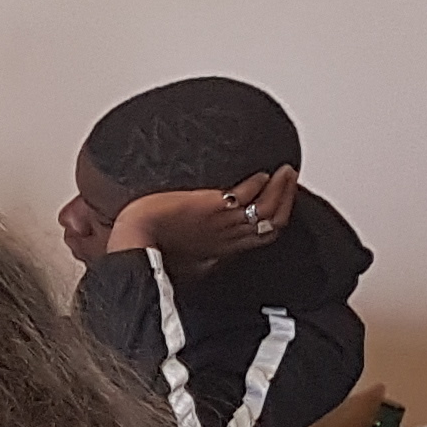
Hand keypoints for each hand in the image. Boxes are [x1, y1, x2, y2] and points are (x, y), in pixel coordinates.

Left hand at [110, 168, 296, 268]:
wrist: (136, 238)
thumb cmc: (153, 247)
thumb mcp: (185, 255)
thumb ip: (201, 250)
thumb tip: (204, 251)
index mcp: (223, 247)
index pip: (264, 235)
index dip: (277, 219)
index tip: (282, 203)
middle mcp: (229, 236)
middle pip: (273, 221)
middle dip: (287, 200)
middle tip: (290, 179)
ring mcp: (224, 222)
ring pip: (268, 208)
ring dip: (282, 188)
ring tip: (286, 171)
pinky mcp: (213, 207)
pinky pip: (249, 194)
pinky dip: (260, 183)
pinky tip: (261, 173)